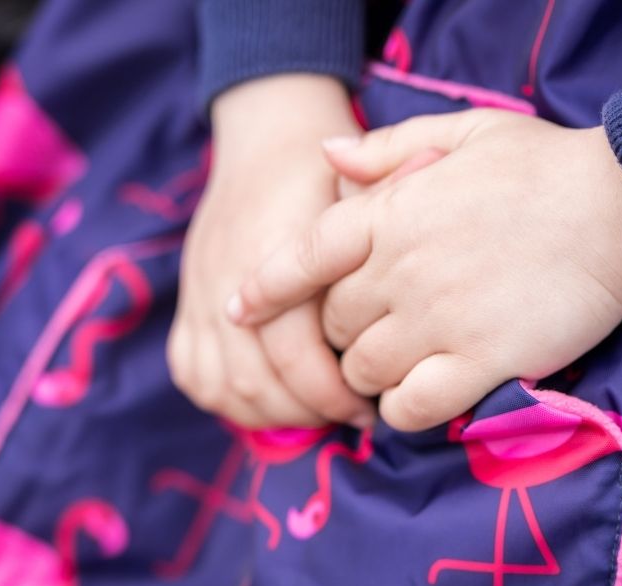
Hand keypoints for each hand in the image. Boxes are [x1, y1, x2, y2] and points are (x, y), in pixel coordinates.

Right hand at [168, 75, 375, 428]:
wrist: (265, 133)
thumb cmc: (325, 170)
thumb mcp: (361, 183)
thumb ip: (390, 204)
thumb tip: (435, 193)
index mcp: (271, 250)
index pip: (294, 351)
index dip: (333, 392)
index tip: (368, 407)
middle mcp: (226, 275)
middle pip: (256, 380)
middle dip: (307, 412)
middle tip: (346, 415)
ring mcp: (199, 290)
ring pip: (223, 387)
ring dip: (271, 413)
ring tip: (313, 413)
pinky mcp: (186, 301)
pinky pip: (192, 372)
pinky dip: (227, 400)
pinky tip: (270, 400)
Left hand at [228, 110, 621, 431]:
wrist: (619, 206)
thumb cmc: (542, 168)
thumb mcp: (462, 133)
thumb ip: (388, 151)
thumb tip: (326, 153)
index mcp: (390, 212)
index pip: (302, 255)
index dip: (265, 289)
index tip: (240, 311)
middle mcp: (400, 270)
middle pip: (333, 326)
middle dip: (344, 336)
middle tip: (376, 336)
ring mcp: (436, 319)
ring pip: (363, 372)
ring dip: (370, 378)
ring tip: (400, 370)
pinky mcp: (479, 361)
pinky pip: (411, 407)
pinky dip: (404, 411)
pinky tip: (421, 398)